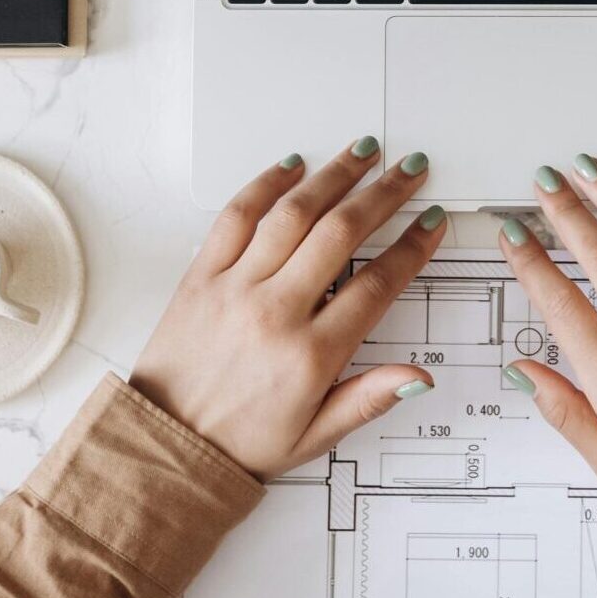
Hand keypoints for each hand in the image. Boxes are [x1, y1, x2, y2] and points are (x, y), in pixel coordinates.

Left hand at [129, 139, 446, 478]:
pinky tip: (291, 166)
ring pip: (294, 214)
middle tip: (408, 171)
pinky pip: (236, 217)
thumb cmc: (240, 442)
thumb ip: (369, 399)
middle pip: (341, 234)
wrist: (166, 444)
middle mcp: (275, 312)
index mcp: (310, 355)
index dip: (410, 248)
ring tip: (363, 153)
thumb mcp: (315, 436)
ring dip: (334, 176)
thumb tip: (419, 376)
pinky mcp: (201, 276)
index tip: (430, 222)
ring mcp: (235, 288)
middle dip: (384, 195)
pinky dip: (265, 184)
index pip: (376, 285)